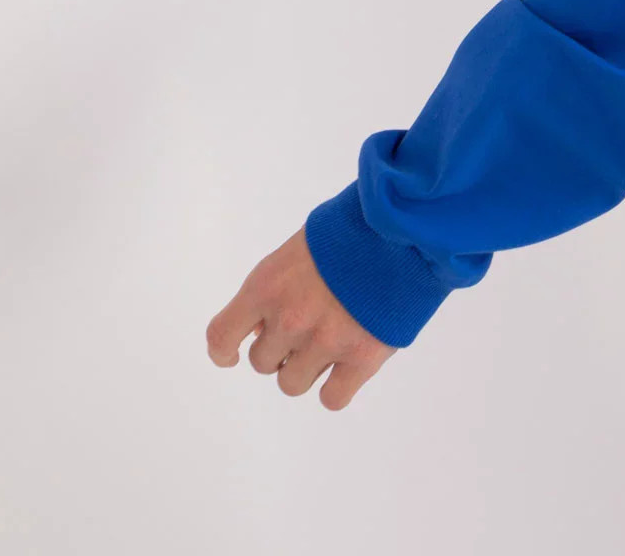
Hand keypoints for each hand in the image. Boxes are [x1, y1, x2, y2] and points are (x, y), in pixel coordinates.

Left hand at [206, 225, 397, 409]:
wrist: (403, 225)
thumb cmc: (350, 227)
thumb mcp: (298, 247)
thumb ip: (275, 286)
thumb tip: (260, 324)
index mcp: (267, 285)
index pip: (221, 336)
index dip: (223, 352)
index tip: (232, 355)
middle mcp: (289, 319)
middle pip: (263, 362)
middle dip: (280, 347)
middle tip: (306, 324)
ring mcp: (324, 342)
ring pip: (292, 384)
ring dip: (306, 367)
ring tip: (331, 340)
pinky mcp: (361, 359)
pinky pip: (332, 399)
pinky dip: (336, 387)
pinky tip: (348, 365)